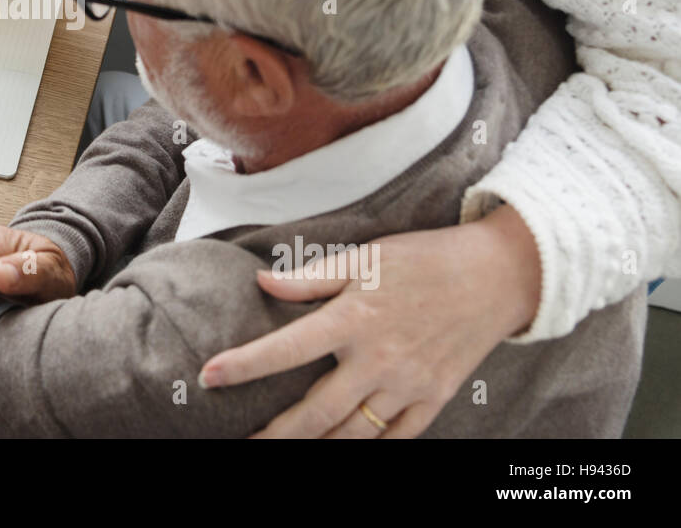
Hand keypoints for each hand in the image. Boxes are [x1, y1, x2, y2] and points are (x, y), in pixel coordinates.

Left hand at [198, 204, 541, 437]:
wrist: (496, 277)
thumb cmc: (423, 260)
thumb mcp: (364, 257)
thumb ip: (310, 277)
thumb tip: (261, 281)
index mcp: (354, 318)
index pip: (286, 348)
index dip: (244, 365)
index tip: (209, 376)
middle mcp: (378, 359)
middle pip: (315, 412)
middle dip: (274, 434)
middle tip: (244, 443)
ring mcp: (408, 385)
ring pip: (350, 434)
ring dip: (314, 446)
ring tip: (284, 448)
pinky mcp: (433, 400)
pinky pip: (393, 439)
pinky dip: (365, 447)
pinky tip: (339, 447)